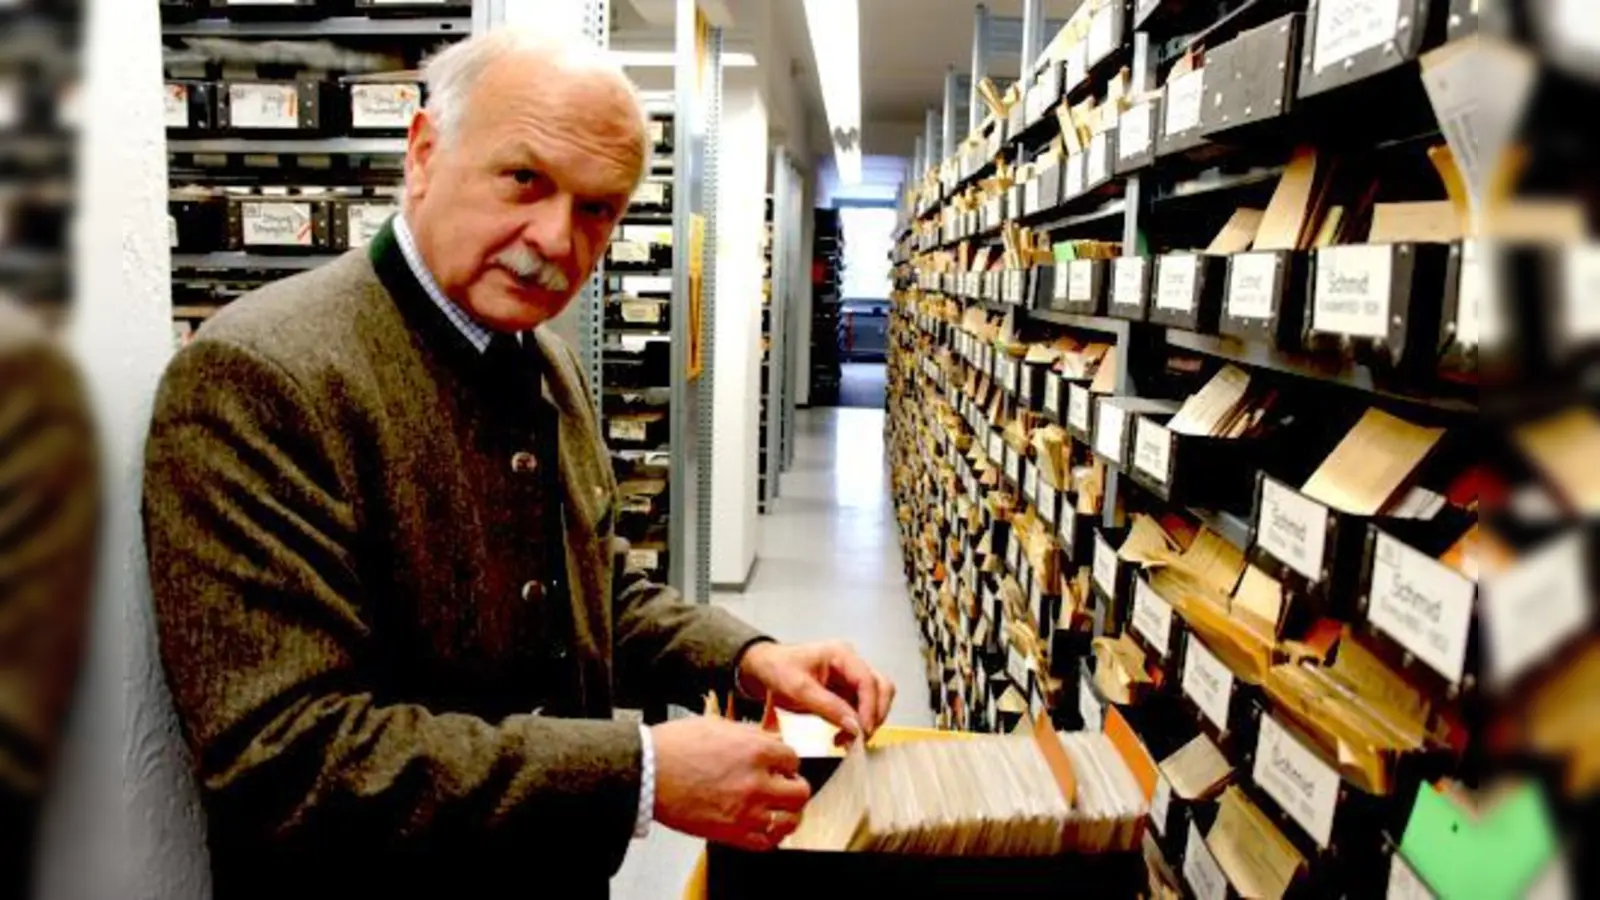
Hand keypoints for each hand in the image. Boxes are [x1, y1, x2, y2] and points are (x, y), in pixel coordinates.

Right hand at [650, 715, 810, 849]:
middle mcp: (757, 782)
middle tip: (786, 786)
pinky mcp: (731, 833)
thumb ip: (750, 735)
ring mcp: (746, 810)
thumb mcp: (719, 725)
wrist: (648, 772)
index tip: (781, 766)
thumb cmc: (675, 746)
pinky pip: (766, 842)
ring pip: (790, 819)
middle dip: (794, 787)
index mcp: (756, 750)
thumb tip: (768, 740)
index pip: (793, 759)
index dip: (786, 762)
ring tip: (781, 809)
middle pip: (800, 791)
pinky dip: (771, 837)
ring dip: (788, 813)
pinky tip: (767, 829)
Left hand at [737, 641, 895, 741]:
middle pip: (881, 687)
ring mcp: (851, 677)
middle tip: (861, 738)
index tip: (864, 730)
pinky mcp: (847, 691)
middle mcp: (851, 663)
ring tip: (849, 740)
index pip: (868, 680)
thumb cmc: (778, 669)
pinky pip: (862, 708)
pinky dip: (857, 724)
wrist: (765, 667)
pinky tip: (842, 736)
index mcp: (841, 654)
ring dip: (868, 721)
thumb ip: (828, 707)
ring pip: (876, 699)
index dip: (870, 706)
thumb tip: (855, 727)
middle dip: (875, 714)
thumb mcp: (798, 689)